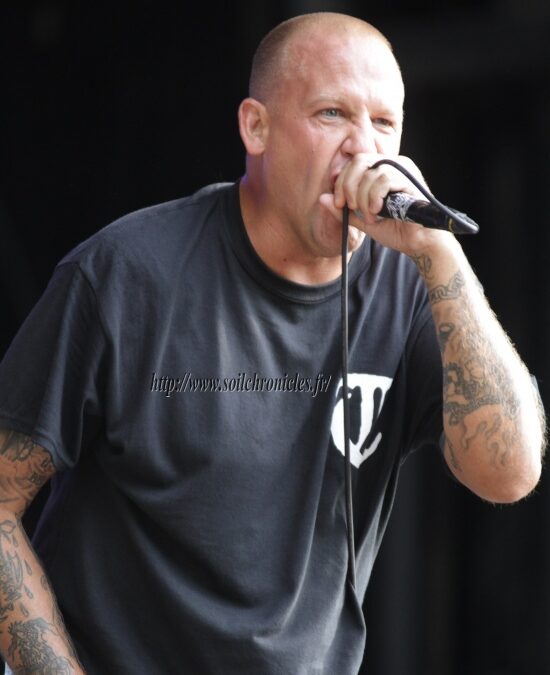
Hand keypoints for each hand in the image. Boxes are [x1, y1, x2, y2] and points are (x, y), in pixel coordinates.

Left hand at [320, 153, 450, 254]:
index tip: (340, 204)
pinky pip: (384, 179)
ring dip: (364, 197)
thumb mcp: (362, 221)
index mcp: (382, 171)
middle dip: (349, 186)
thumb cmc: (395, 230)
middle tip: (350, 207)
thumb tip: (322, 198)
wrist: (418, 243)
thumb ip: (343, 210)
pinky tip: (378, 211)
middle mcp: (393, 165)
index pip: (355, 163)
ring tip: (371, 215)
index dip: (342, 182)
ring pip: (371, 171)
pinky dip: (375, 197)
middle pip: (359, 160)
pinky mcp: (410, 178)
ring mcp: (403, 169)